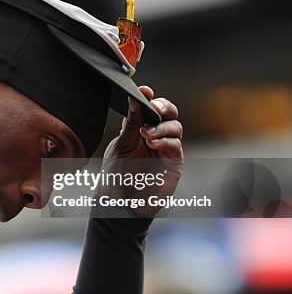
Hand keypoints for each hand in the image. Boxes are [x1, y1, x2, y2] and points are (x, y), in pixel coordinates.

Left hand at [102, 86, 183, 216]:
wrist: (121, 202)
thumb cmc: (117, 175)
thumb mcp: (121, 146)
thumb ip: (130, 124)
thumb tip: (135, 100)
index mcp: (140, 128)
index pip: (149, 107)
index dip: (149, 97)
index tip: (144, 90)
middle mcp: (155, 135)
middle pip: (168, 112)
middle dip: (163, 106)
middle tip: (154, 107)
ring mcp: (166, 148)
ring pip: (175, 126)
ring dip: (162, 126)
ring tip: (146, 133)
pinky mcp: (174, 162)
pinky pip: (175, 145)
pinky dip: (165, 141)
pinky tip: (153, 143)